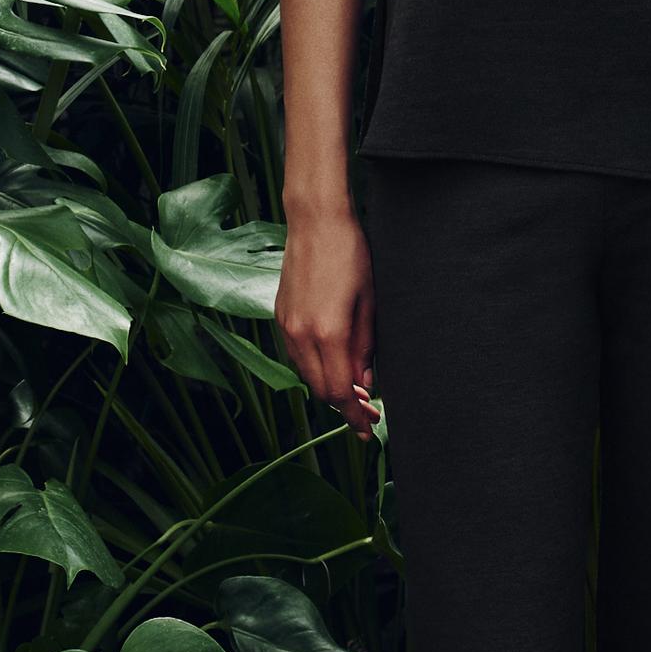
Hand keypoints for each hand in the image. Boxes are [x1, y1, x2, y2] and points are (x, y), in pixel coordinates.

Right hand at [275, 203, 378, 439]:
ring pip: (306, 374)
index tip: (367, 430)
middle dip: (344, 407)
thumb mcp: (369, 303)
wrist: (315, 221)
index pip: (340, 393)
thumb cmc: (351, 255)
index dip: (354, 417)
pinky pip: (296, 355)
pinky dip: (315, 367)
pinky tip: (332, 362)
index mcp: (328, 333)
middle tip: (367, 412)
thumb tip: (365, 383)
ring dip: (328, 386)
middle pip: (321, 390)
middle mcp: (301, 335)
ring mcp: (286, 326)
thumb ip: (366, 347)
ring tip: (353, 388)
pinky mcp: (280, 315)